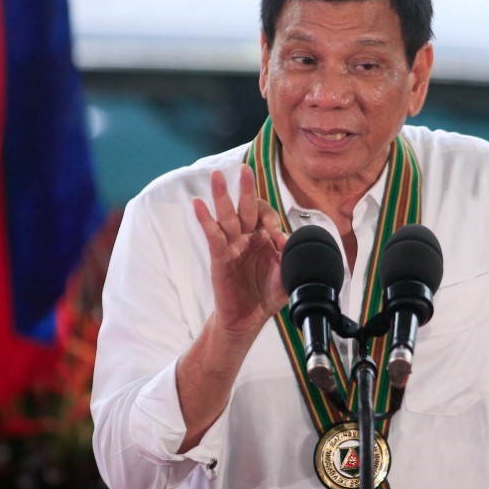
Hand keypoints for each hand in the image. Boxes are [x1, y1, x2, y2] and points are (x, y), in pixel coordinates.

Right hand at [192, 165, 288, 338]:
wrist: (249, 319)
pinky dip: (205, 219)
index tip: (276, 233)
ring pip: (226, 216)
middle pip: (245, 207)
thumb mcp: (288, 273)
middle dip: (245, 188)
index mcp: (264, 238)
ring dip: (221, 195)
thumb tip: (286, 237)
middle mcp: (247, 238)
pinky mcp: (220, 258)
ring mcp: (232, 246)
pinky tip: (198, 204)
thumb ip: (291, 254)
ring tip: (216, 176)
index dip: (270, 217)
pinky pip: (213, 235)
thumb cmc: (267, 295)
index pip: (265, 214)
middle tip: (244, 169)